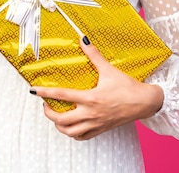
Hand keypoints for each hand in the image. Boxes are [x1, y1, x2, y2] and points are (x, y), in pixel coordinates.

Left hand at [31, 36, 163, 140]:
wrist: (144, 103)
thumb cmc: (128, 87)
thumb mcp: (109, 69)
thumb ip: (94, 55)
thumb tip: (84, 40)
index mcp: (91, 98)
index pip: (62, 96)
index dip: (45, 93)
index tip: (34, 90)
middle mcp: (91, 114)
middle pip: (61, 120)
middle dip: (49, 113)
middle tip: (45, 104)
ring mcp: (95, 123)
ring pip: (70, 132)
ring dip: (59, 125)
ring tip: (56, 116)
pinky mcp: (101, 129)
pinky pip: (82, 137)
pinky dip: (73, 133)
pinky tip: (71, 125)